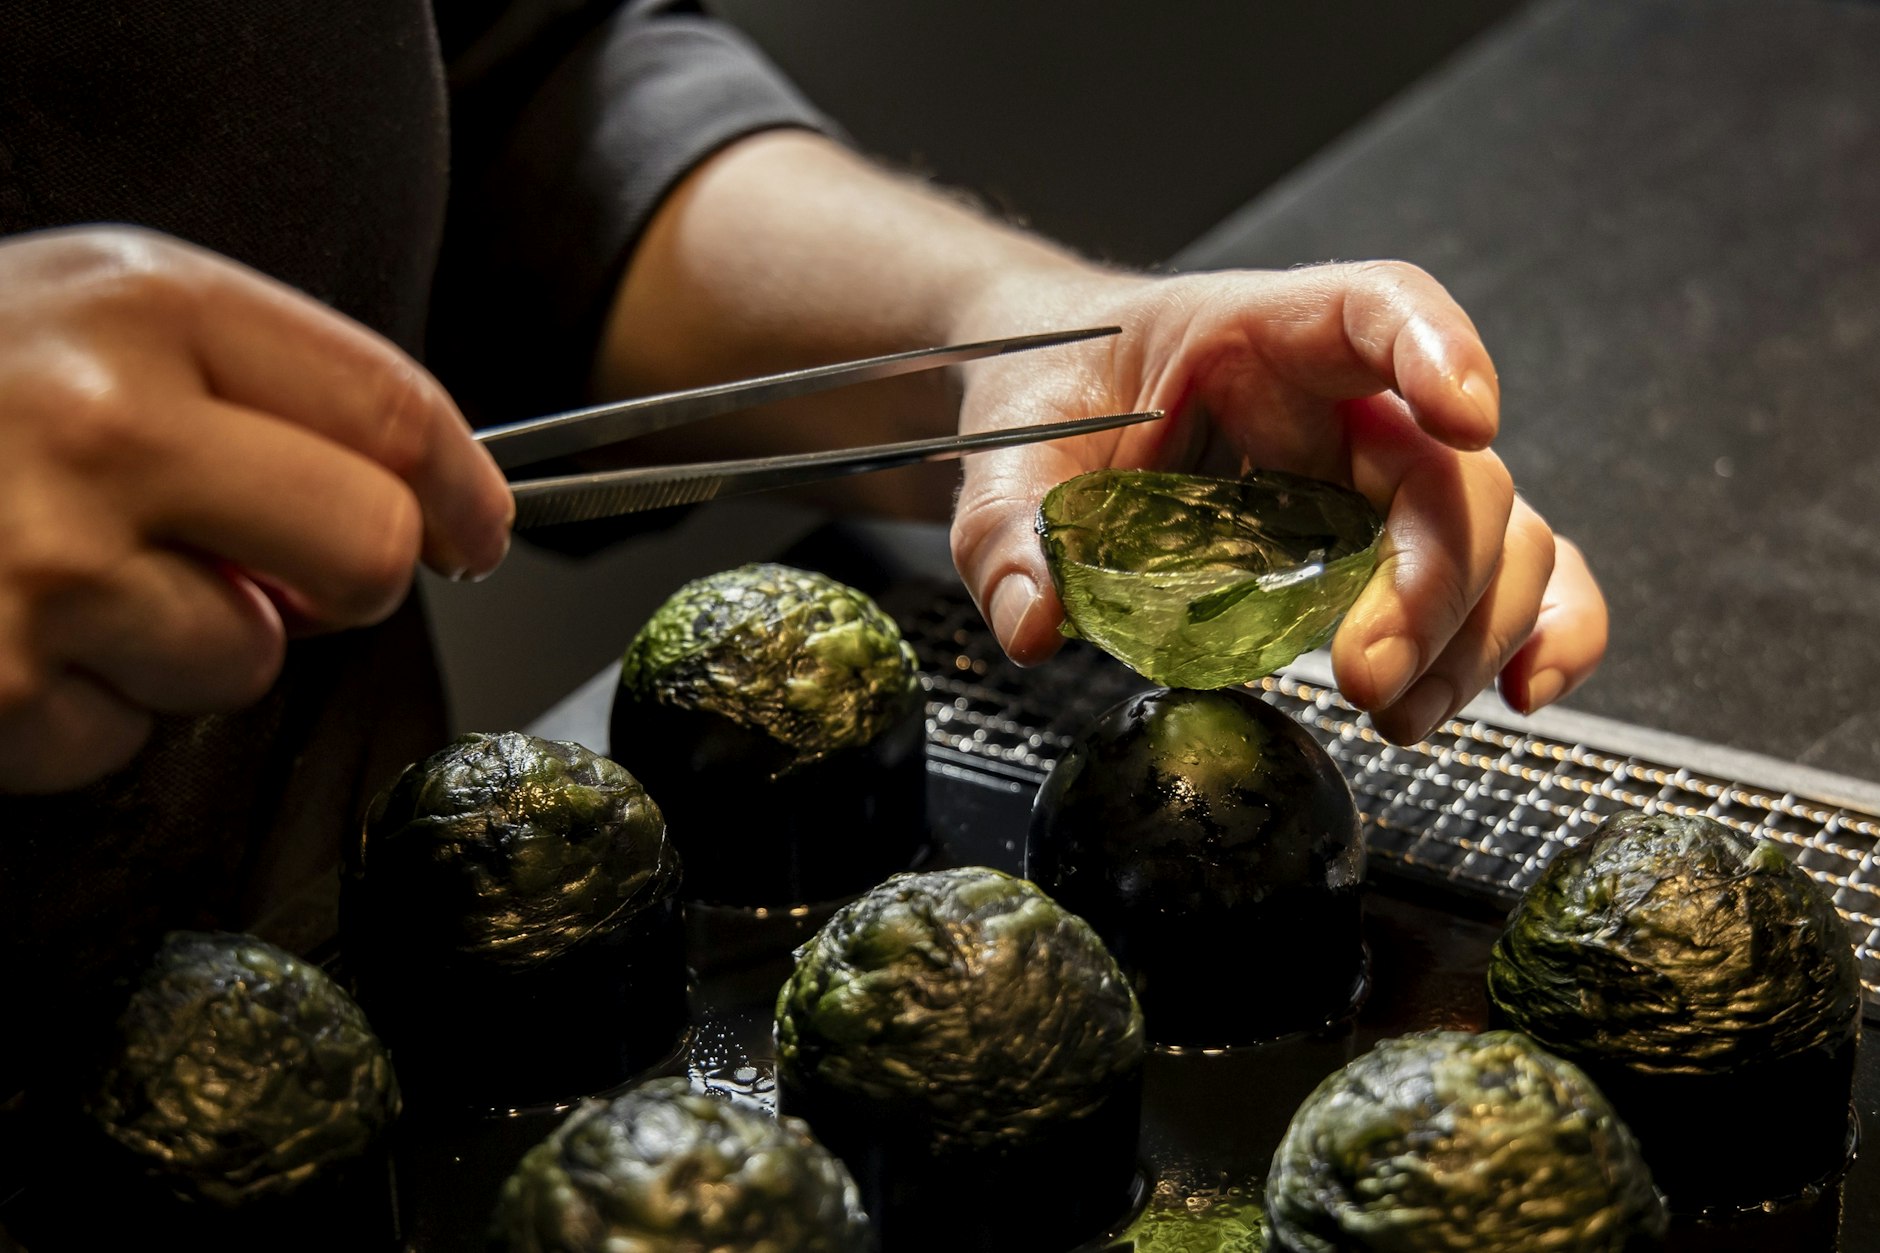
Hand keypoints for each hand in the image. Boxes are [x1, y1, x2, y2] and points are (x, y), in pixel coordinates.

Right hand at [0, 227, 512, 791]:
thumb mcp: (95, 316)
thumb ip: (257, 392)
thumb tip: (407, 516)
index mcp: (150, 307)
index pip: (392, 411)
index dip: (463, 490)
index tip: (476, 533)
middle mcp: (103, 424)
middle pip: (362, 549)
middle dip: (348, 580)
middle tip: (283, 573)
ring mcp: (42, 562)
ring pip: (248, 663)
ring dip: (190, 646)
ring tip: (77, 580)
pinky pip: (125, 738)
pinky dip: (85, 709)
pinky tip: (13, 635)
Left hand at [948, 261, 1606, 742]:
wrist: (1067, 398)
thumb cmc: (1055, 400)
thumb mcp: (1009, 460)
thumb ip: (1009, 536)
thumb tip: (1036, 624)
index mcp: (1257, 335)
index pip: (1375, 306)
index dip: (1438, 347)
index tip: (1467, 418)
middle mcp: (1346, 398)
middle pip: (1449, 468)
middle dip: (1433, 582)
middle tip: (1361, 680)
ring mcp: (1380, 472)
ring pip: (1500, 533)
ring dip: (1474, 633)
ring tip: (1395, 715)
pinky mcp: (1393, 540)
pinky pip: (1507, 576)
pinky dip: (1538, 630)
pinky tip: (1517, 694)